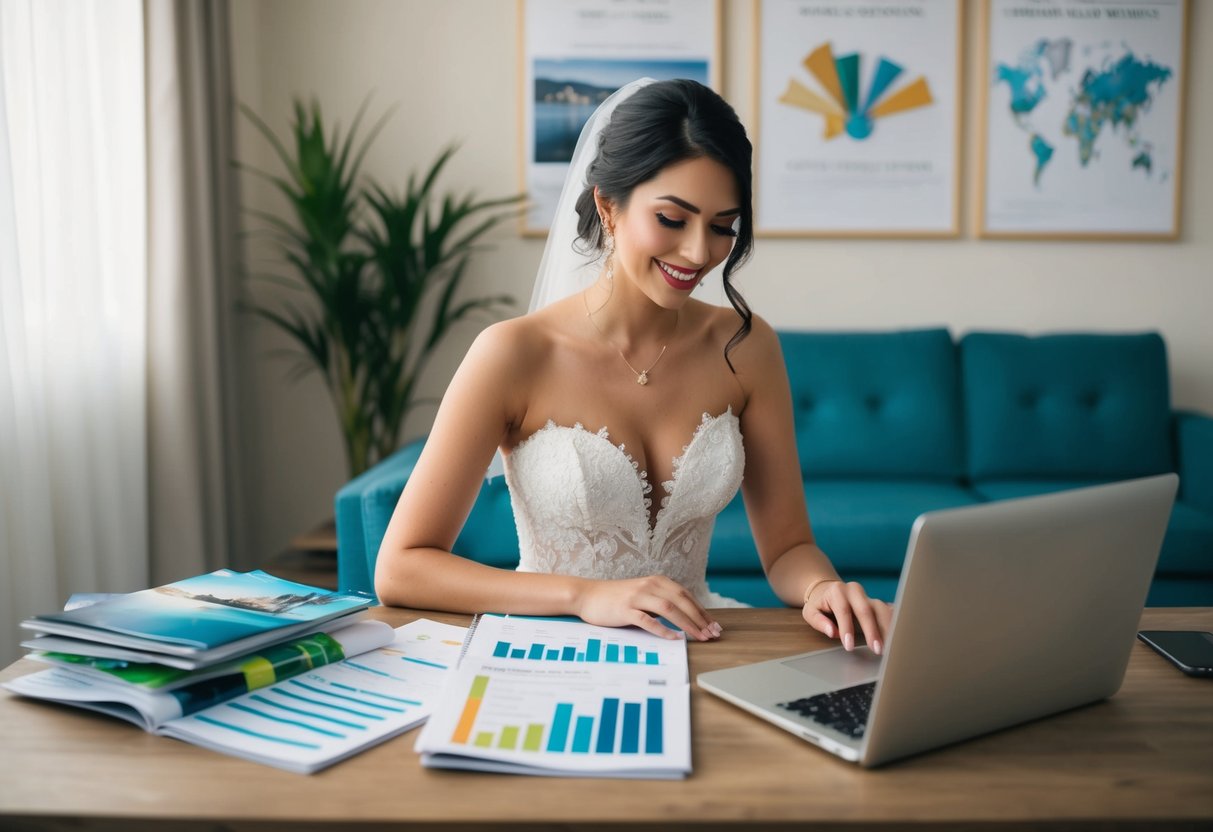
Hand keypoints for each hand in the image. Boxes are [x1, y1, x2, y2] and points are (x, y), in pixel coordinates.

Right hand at [574, 575, 722, 641]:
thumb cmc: (617, 599)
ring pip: (669, 608)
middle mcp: (649, 586)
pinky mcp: (625, 609)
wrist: (588, 595)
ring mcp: (637, 596)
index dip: (702, 611)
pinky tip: (673, 638)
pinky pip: (647, 619)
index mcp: (657, 581)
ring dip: (687, 624)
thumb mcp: (643, 595)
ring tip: (699, 637)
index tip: (714, 626)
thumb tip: (686, 618)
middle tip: (712, 634)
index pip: (686, 595)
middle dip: (700, 618)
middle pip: (682, 600)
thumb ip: (662, 602)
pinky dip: (662, 629)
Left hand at [802, 580, 892, 654]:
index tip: (849, 646)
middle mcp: (854, 590)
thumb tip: (832, 632)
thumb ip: (819, 622)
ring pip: (881, 609)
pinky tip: (897, 636)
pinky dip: (893, 624)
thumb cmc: (819, 604)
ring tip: (890, 647)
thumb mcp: (810, 611)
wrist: (828, 590)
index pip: (844, 611)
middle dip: (872, 631)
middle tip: (876, 650)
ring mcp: (868, 595)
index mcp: (837, 591)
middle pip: (866, 610)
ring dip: (887, 629)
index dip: (847, 629)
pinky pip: (888, 612)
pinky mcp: (876, 602)